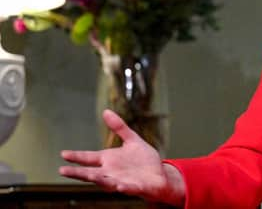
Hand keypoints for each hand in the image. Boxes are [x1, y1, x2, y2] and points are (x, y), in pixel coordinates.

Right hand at [59, 109, 184, 205]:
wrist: (160, 175)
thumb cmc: (143, 161)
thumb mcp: (132, 140)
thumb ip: (119, 127)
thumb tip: (106, 111)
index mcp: (109, 160)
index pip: (89, 158)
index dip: (77, 156)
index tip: (63, 153)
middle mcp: (112, 172)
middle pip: (92, 173)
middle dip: (78, 172)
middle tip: (62, 170)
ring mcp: (122, 181)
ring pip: (107, 182)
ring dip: (99, 180)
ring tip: (89, 176)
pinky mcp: (136, 188)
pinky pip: (128, 189)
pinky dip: (124, 187)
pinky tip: (120, 186)